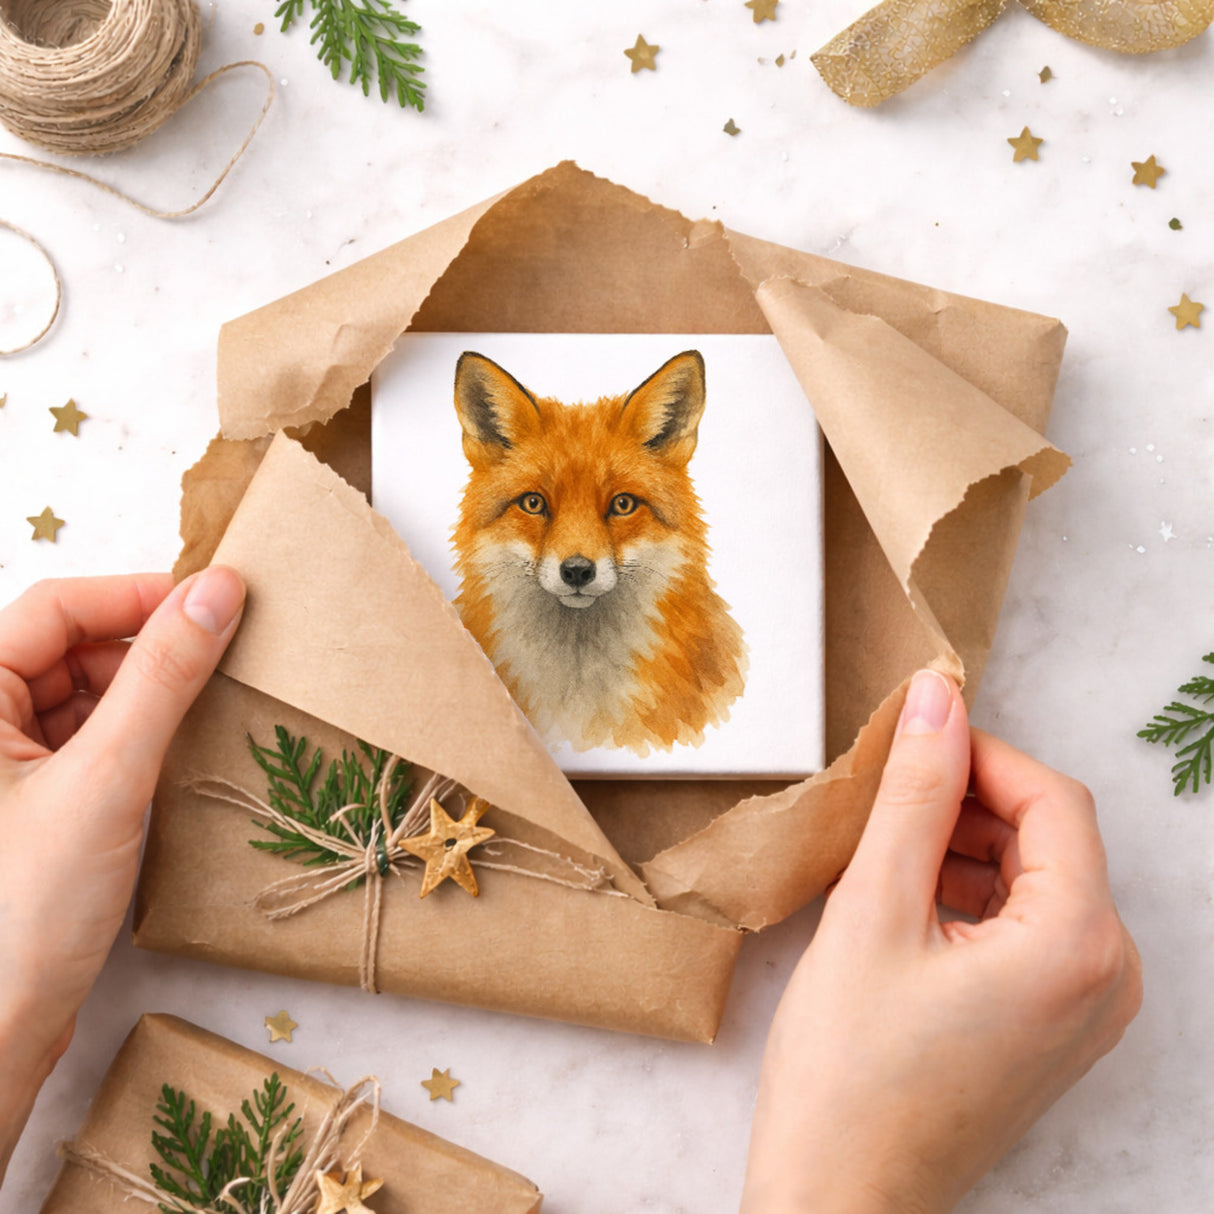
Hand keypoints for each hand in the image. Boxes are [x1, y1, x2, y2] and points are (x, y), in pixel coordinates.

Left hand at [0, 569, 244, 1181]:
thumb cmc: (23, 910)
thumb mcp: (107, 778)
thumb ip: (163, 677)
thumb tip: (218, 591)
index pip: (55, 608)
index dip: (136, 595)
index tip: (216, 599)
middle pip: (70, 647)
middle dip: (147, 645)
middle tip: (226, 651)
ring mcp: (6, 767)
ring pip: (86, 694)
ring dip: (148, 691)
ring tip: (212, 701)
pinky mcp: (34, 803)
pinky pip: (92, 740)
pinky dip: (139, 734)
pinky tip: (181, 749)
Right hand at [741, 669, 1142, 1213]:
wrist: (840, 1198)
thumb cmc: (849, 1072)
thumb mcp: (873, 910)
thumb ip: (913, 794)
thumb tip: (937, 699)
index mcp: (1078, 946)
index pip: (1052, 799)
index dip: (979, 754)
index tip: (909, 739)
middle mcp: (1108, 979)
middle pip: (1049, 838)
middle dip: (966, 804)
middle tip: (880, 802)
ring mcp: (1086, 1010)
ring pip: (1034, 880)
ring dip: (963, 849)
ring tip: (881, 858)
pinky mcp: (1054, 1028)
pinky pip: (1028, 929)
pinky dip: (969, 897)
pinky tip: (902, 906)